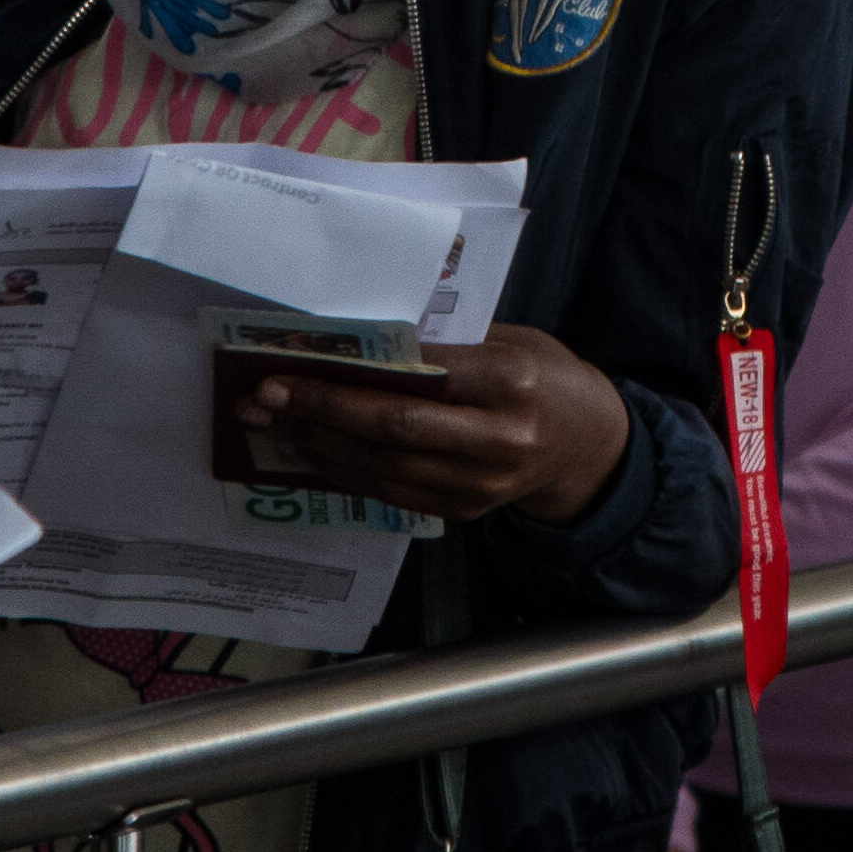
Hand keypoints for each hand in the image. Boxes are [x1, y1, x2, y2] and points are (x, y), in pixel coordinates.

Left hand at [238, 323, 636, 525]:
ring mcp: (482, 484)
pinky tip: (310, 450)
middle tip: (263, 398)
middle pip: (395, 429)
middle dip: (322, 412)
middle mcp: (500, 439)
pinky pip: (390, 492)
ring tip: (271, 425)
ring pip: (384, 468)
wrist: (589, 446)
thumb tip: (358, 341)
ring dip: (319, 446)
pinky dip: (344, 471)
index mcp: (513, 381)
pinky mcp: (466, 511)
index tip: (294, 364)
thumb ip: (448, 345)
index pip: (421, 377)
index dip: (353, 375)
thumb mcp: (510, 340)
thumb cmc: (542, 377)